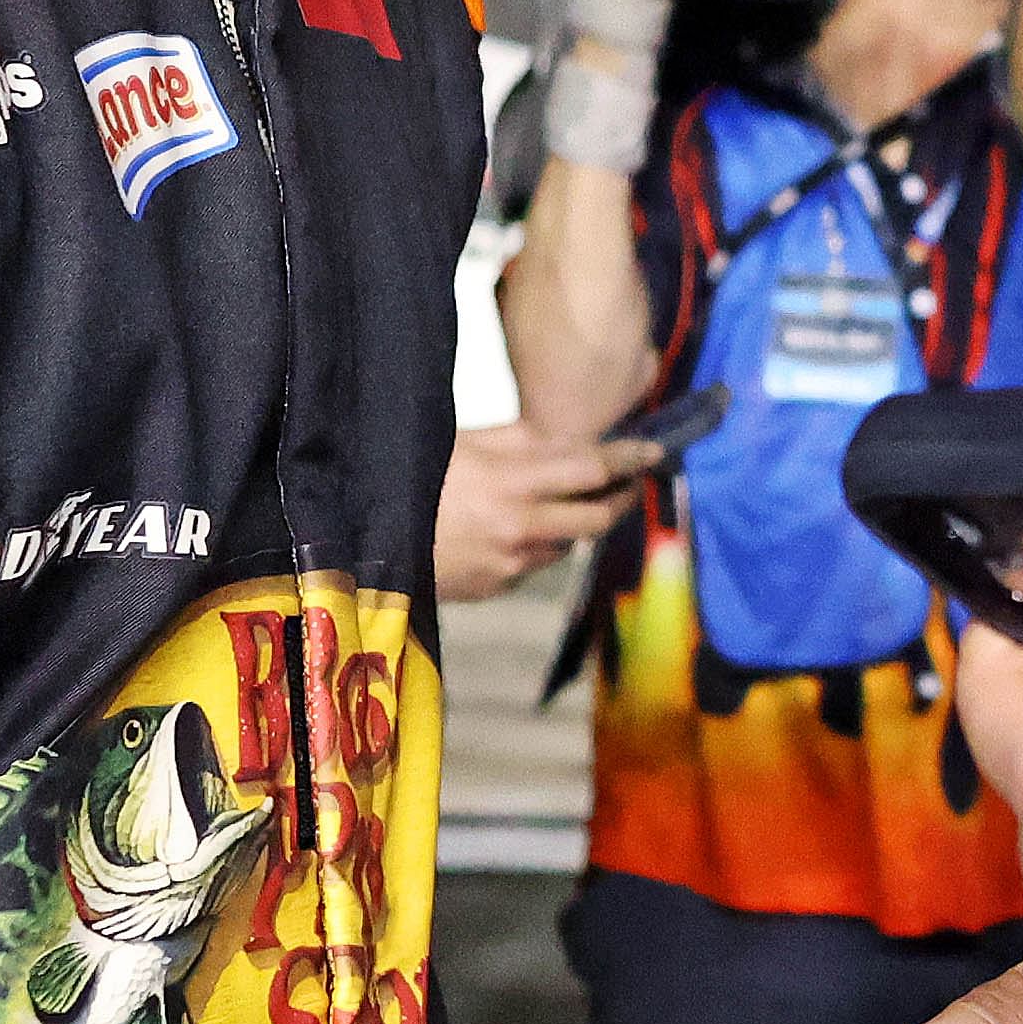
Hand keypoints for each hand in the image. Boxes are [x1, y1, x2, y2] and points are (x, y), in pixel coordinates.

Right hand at [429, 414, 642, 603]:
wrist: (366, 543)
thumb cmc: (408, 480)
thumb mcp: (460, 444)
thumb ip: (516, 442)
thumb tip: (564, 436)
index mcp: (510, 482)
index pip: (592, 469)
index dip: (630, 460)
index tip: (656, 451)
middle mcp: (519, 527)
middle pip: (597, 518)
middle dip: (621, 499)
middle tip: (630, 484)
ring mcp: (510, 563)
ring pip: (567, 545)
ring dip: (576, 525)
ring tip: (566, 502)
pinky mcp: (496, 587)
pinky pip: (534, 564)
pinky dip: (537, 545)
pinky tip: (515, 529)